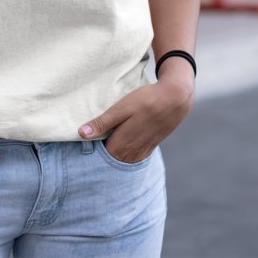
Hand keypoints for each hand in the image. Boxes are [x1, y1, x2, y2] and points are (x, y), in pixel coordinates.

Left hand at [79, 66, 194, 163]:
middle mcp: (131, 155)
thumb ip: (102, 123)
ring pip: (121, 159)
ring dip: (114, 152)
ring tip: (108, 137)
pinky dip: (125, 151)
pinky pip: (132, 155)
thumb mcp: (121, 108)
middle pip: (109, 160)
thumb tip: (81, 133)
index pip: (98, 157)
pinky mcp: (149, 148)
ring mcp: (141, 153)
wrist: (175, 98)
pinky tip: (123, 138)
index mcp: (120, 146)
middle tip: (94, 136)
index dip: (90, 148)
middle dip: (101, 152)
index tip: (84, 139)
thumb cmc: (146, 100)